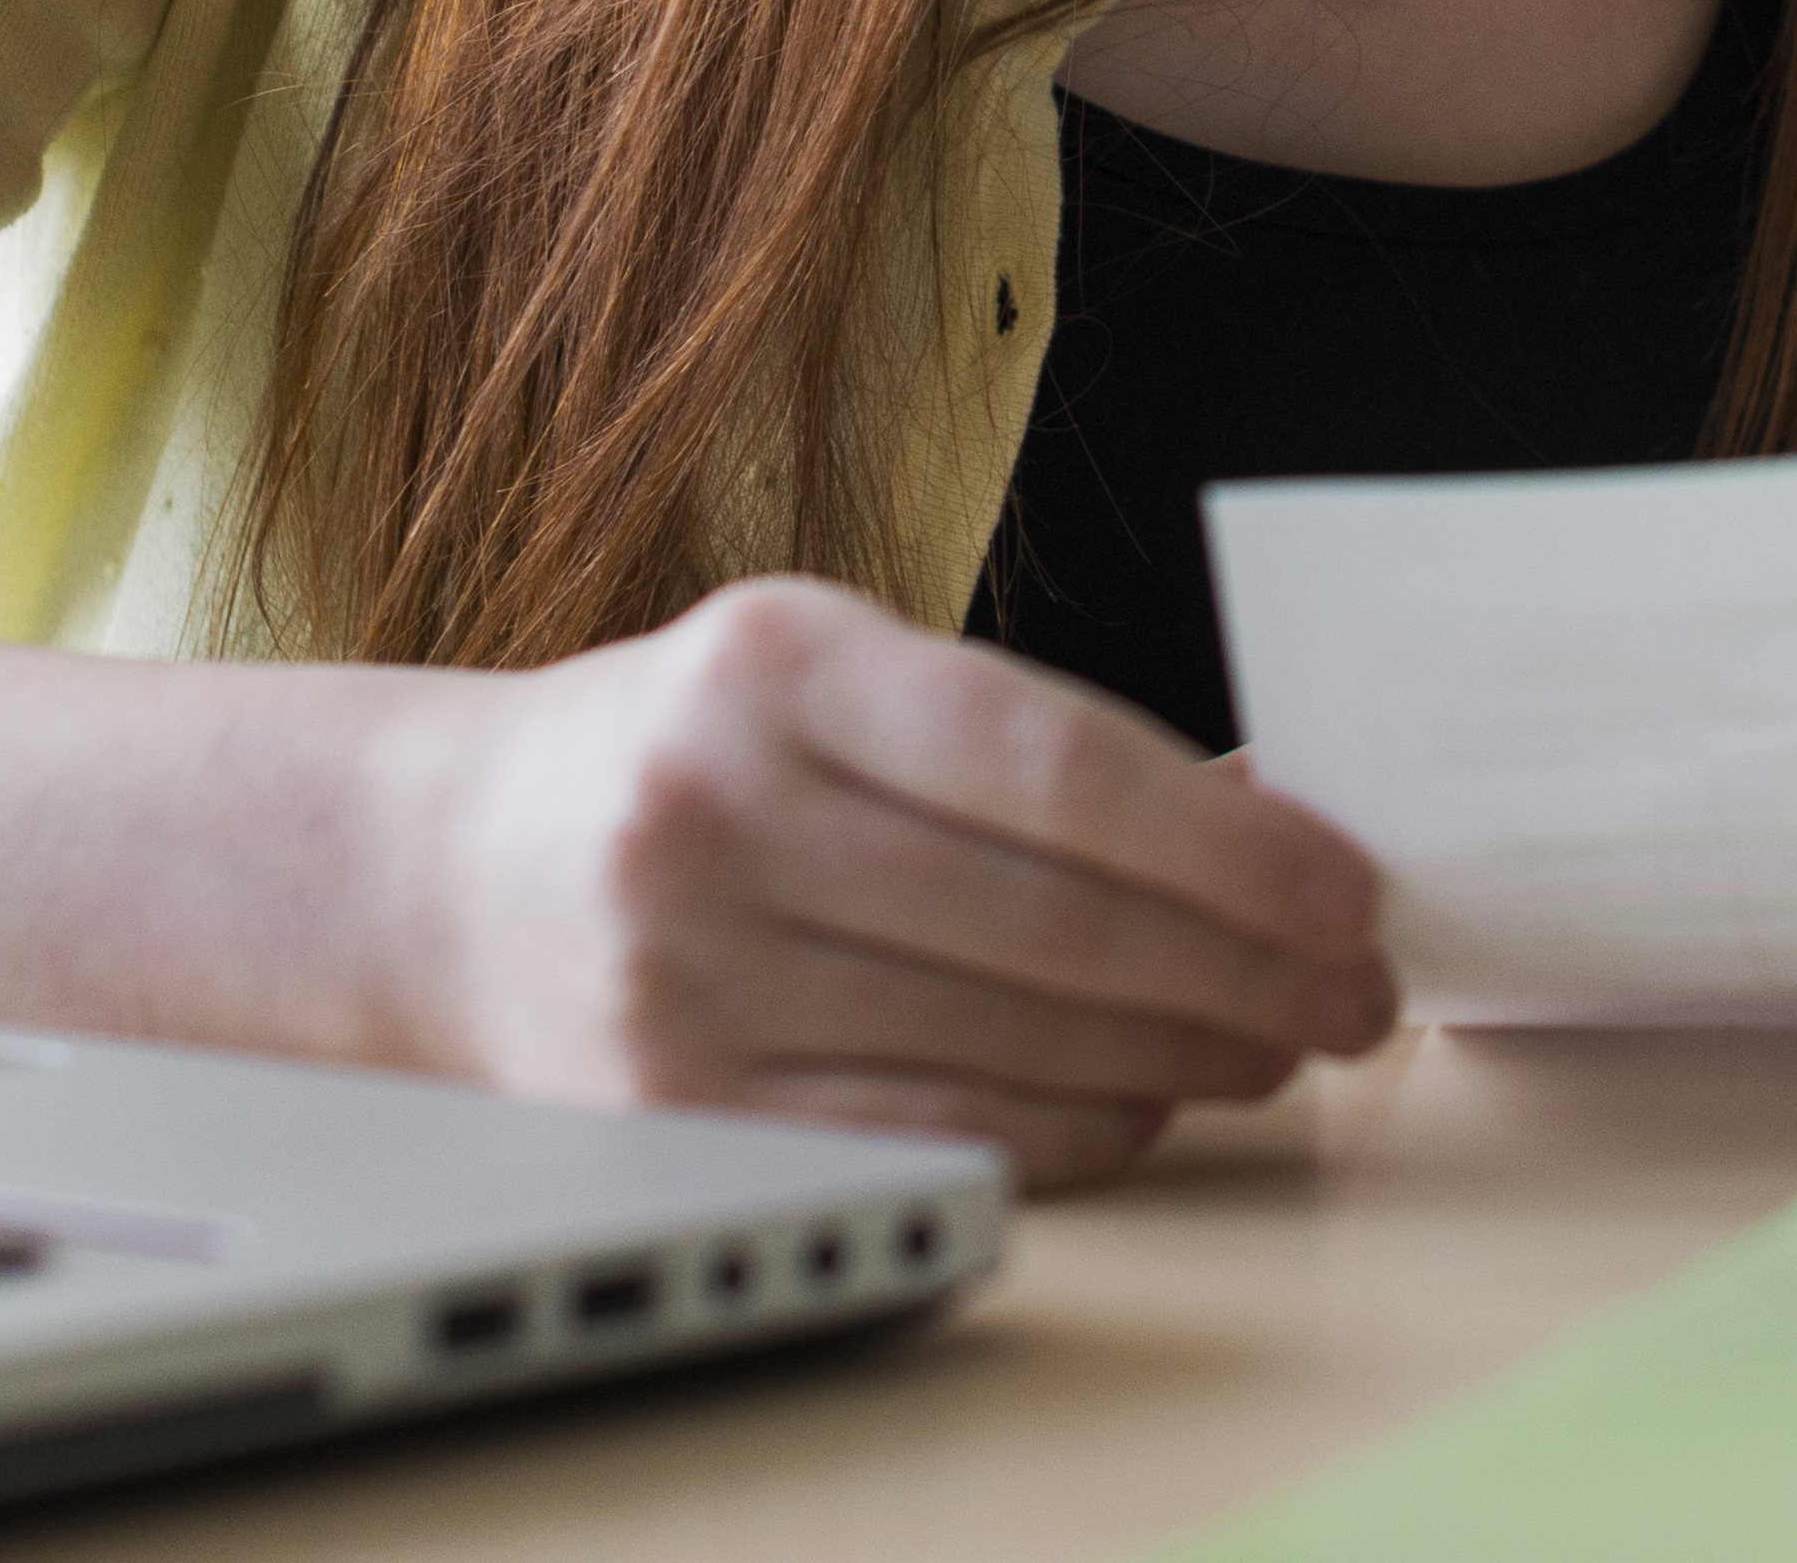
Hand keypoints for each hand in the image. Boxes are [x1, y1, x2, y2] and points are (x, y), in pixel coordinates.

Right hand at [371, 577, 1399, 1184]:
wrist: (444, 869)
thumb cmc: (686, 752)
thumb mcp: (826, 674)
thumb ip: (1016, 737)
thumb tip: (1255, 814)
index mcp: (774, 665)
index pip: (1050, 761)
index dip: (1225, 841)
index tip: (1346, 887)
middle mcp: (715, 816)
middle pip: (1046, 919)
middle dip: (1239, 966)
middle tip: (1352, 991)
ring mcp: (684, 976)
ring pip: (1002, 1038)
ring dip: (1178, 1054)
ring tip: (1276, 1041)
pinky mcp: (675, 1111)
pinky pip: (926, 1132)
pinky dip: (1064, 1125)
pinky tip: (1143, 1102)